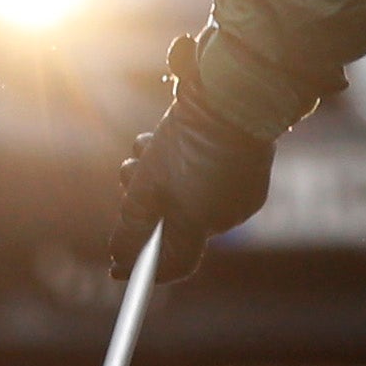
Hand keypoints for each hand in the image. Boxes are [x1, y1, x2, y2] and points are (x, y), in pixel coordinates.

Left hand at [110, 35, 274, 280]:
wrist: (233, 96)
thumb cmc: (187, 142)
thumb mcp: (147, 184)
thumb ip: (131, 227)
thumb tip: (119, 262)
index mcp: (199, 224)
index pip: (173, 264)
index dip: (142, 267)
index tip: (116, 269)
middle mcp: (225, 217)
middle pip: (175, 224)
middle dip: (145, 202)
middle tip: (127, 176)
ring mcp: (241, 195)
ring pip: (190, 196)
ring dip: (159, 175)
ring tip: (143, 146)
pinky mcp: (249, 172)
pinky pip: (211, 180)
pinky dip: (188, 166)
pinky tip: (172, 135)